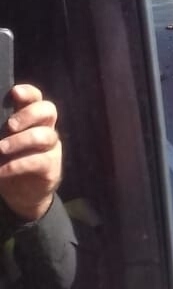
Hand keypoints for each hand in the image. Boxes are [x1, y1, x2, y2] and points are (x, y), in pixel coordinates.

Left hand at [0, 86, 61, 222]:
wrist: (22, 195)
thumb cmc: (7, 161)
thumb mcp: (3, 142)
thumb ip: (0, 130)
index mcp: (32, 118)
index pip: (35, 98)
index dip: (28, 93)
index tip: (14, 93)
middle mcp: (45, 128)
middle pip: (48, 110)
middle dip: (29, 114)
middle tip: (10, 125)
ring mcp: (51, 147)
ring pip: (45, 135)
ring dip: (20, 141)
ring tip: (1, 149)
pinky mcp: (51, 167)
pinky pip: (38, 161)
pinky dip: (16, 165)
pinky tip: (1, 171)